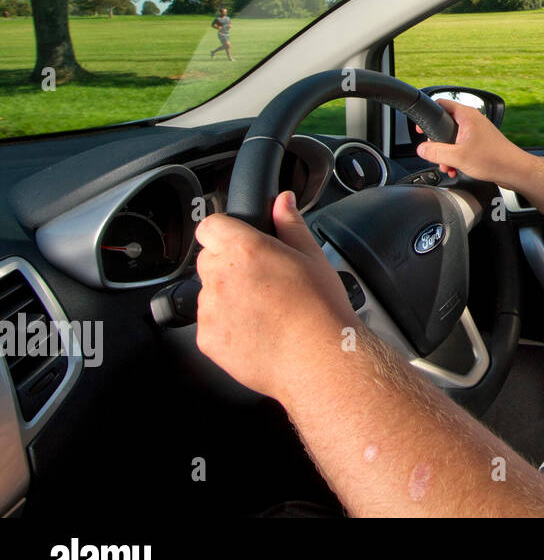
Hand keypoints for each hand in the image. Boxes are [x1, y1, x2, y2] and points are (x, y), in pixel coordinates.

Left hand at [194, 190, 359, 401]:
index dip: (225, 232)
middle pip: (209, 260)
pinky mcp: (207, 339)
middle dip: (229, 265)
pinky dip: (227, 326)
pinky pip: (210, 324)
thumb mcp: (312, 257)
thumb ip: (290, 224)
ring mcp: (210, 310)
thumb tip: (282, 200)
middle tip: (263, 281)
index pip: (211, 226)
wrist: (317, 359)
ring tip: (264, 310)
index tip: (239, 243)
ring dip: (228, 297)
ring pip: (209, 293)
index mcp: (244, 249)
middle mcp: (220, 277)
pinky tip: (257, 331)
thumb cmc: (320, 309)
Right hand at [414, 98, 529, 186]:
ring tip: (449, 167)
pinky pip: (462, 147)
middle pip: (444, 125)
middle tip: (437, 155)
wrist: (514, 170)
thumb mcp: (457, 157)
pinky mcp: (480, 143)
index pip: (440, 104)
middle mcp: (472, 120)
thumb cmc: (494, 160)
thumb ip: (436, 152)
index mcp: (467, 115)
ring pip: (453, 139)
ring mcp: (477, 131)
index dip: (428, 116)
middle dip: (438, 144)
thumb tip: (421, 149)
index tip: (421, 130)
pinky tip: (457, 169)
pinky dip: (456, 157)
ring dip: (447, 154)